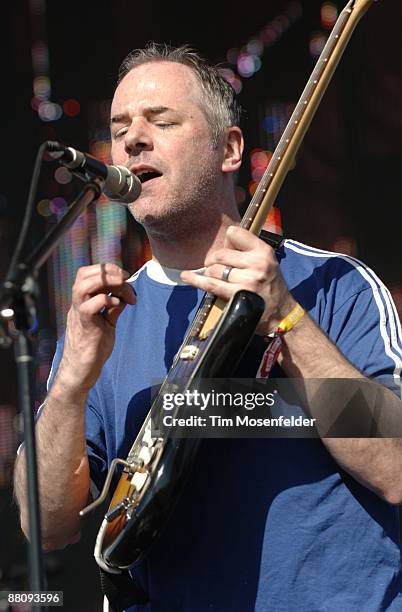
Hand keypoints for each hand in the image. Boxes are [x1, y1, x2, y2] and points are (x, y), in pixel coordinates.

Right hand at [57, 263, 135, 391]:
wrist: (80, 371)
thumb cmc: (93, 349)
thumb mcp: (107, 324)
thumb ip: (113, 309)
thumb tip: (124, 297)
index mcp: (82, 302)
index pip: (86, 274)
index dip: (106, 269)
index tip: (124, 277)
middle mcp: (77, 305)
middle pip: (83, 275)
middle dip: (107, 271)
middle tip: (126, 280)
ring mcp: (79, 315)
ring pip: (83, 286)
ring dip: (106, 282)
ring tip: (124, 289)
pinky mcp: (85, 327)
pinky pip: (89, 307)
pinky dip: (106, 300)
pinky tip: (118, 305)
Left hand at [181, 226, 295, 334]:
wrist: (282, 314)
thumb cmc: (271, 286)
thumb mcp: (266, 263)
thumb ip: (247, 251)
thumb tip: (222, 242)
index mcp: (264, 251)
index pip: (234, 234)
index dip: (227, 242)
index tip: (227, 251)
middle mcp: (257, 264)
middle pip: (220, 254)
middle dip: (213, 261)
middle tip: (216, 268)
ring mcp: (248, 280)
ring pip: (214, 270)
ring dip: (209, 274)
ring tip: (213, 277)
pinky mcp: (238, 295)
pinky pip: (211, 285)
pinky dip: (197, 280)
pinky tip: (187, 276)